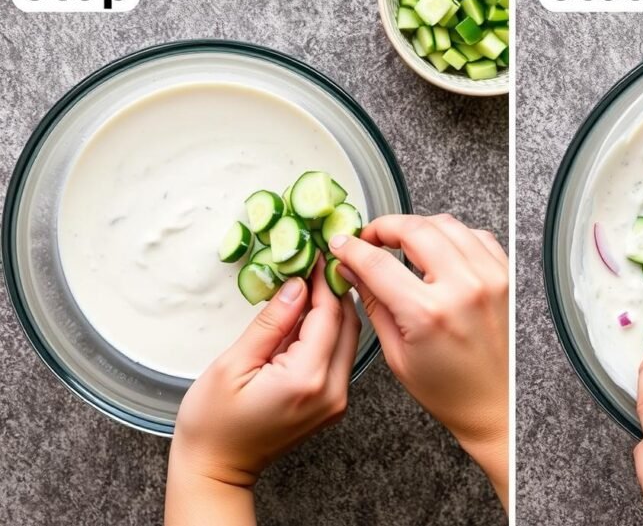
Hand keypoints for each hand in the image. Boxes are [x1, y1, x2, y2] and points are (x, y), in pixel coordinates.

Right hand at [166, 261, 359, 524]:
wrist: (218, 467)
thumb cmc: (213, 421)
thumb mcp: (233, 363)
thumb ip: (271, 322)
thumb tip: (297, 285)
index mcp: (306, 379)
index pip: (328, 315)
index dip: (323, 280)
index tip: (315, 254)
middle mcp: (332, 391)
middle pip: (348, 325)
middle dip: (334, 289)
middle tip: (316, 261)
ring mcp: (336, 400)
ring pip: (349, 339)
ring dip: (334, 309)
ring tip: (312, 282)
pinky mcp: (333, 404)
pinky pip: (340, 356)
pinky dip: (330, 331)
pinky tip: (309, 316)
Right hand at [328, 214, 507, 507]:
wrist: (495, 405)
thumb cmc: (448, 390)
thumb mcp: (396, 353)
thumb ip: (373, 302)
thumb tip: (351, 269)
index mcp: (429, 313)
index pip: (378, 262)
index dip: (353, 248)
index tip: (343, 244)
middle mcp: (463, 289)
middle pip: (414, 228)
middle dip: (385, 226)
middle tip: (370, 237)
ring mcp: (489, 279)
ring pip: (446, 224)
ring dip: (417, 226)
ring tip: (401, 241)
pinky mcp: (504, 277)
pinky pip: (476, 235)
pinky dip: (452, 234)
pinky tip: (438, 249)